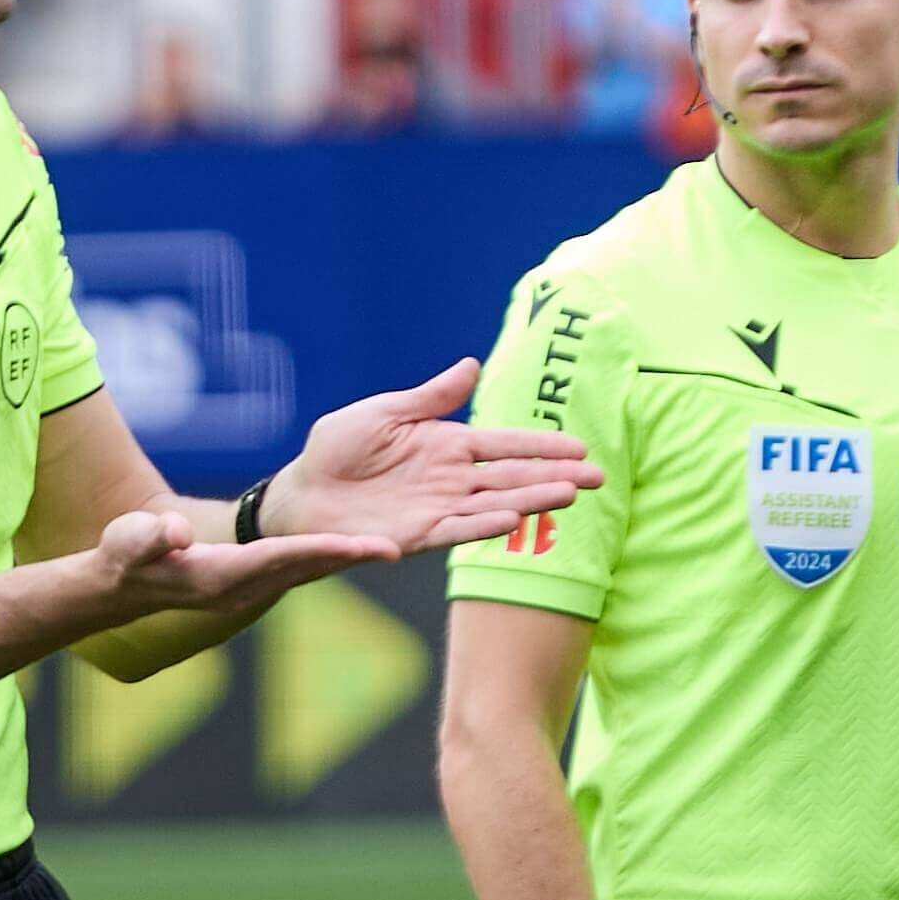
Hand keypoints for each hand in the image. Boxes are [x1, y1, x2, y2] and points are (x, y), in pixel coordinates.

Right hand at [95, 509, 397, 616]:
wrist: (122, 584)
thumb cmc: (124, 555)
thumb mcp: (130, 540)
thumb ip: (153, 536)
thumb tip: (176, 532)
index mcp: (222, 576)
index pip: (282, 559)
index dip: (322, 551)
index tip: (358, 547)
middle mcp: (243, 588)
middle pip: (306, 570)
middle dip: (350, 559)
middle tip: (398, 548)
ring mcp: (248, 589)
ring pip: (307, 572)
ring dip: (345, 561)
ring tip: (391, 547)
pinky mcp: (251, 582)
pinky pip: (298, 570)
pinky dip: (327, 560)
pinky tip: (354, 548)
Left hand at [259, 359, 602, 553]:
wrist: (301, 492)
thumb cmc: (337, 449)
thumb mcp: (385, 413)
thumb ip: (431, 398)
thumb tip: (472, 365)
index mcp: (446, 445)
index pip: (504, 445)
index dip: (541, 447)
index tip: (580, 448)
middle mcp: (450, 479)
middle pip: (512, 477)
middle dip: (554, 477)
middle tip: (598, 478)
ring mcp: (437, 508)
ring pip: (496, 505)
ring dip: (532, 501)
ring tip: (569, 496)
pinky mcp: (417, 535)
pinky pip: (457, 530)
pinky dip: (485, 526)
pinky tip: (514, 520)